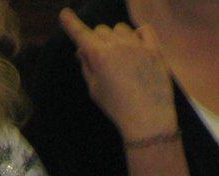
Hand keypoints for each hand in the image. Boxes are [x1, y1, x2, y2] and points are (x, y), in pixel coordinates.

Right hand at [58, 8, 176, 141]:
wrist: (148, 119)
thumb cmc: (117, 108)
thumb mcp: (95, 90)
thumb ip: (87, 66)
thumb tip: (82, 49)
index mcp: (99, 56)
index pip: (81, 34)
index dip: (71, 23)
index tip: (64, 13)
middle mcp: (117, 46)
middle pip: (101, 29)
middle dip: (98, 40)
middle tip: (102, 58)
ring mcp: (137, 46)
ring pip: (121, 28)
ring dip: (117, 37)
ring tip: (120, 57)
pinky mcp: (154, 50)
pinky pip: (144, 29)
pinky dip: (138, 34)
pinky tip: (137, 48)